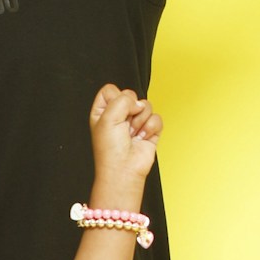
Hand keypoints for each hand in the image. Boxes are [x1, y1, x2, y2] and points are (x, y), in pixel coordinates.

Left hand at [87, 84, 161, 208]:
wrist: (124, 170)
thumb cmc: (110, 149)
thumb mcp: (107, 117)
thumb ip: (122, 99)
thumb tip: (138, 103)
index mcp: (103, 111)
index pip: (111, 90)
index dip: (116, 98)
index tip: (113, 112)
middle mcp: (119, 115)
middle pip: (131, 95)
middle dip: (130, 110)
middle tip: (124, 126)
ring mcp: (135, 122)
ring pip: (146, 105)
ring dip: (140, 121)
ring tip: (132, 134)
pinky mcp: (149, 130)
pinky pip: (156, 118)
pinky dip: (150, 129)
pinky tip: (141, 138)